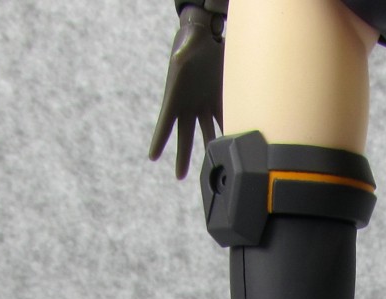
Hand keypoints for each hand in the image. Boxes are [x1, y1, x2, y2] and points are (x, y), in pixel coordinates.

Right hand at [149, 5, 224, 179]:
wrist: (205, 34)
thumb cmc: (191, 39)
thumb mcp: (185, 46)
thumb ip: (183, 54)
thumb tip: (179, 57)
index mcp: (174, 95)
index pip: (165, 122)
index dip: (159, 139)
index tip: (152, 156)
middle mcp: (188, 104)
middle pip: (184, 135)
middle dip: (182, 156)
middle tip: (179, 176)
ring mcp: (203, 103)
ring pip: (206, 132)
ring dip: (207, 149)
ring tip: (210, 168)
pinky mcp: (218, 98)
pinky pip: (223, 119)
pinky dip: (227, 132)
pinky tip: (232, 147)